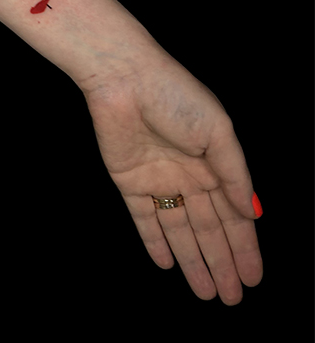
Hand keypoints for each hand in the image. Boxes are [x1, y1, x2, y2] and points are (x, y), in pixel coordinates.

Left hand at [80, 47, 262, 304]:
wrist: (124, 79)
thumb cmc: (175, 95)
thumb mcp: (219, 131)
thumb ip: (235, 173)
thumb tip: (251, 211)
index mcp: (214, 162)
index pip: (234, 215)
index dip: (245, 247)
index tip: (254, 277)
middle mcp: (188, 175)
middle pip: (208, 229)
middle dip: (221, 263)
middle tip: (232, 298)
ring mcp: (159, 179)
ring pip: (178, 230)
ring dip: (192, 261)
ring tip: (206, 293)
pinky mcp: (130, 180)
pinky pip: (144, 218)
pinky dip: (154, 242)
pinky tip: (166, 264)